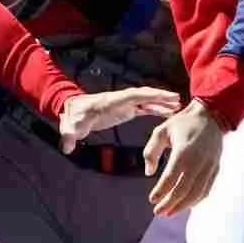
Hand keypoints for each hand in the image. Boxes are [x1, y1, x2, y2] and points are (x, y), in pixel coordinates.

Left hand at [59, 87, 183, 151]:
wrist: (72, 113)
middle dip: (160, 97)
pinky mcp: (125, 110)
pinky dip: (155, 109)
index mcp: (110, 101)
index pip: (132, 95)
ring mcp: (124, 104)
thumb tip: (66, 147)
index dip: (149, 95)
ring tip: (177, 107)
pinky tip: (167, 113)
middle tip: (177, 100)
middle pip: (143, 95)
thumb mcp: (70, 128)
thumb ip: (69, 136)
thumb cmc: (73, 118)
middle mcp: (120, 100)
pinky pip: (143, 108)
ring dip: (161, 103)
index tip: (164, 95)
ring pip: (146, 101)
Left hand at [144, 99, 224, 215]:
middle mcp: (198, 161)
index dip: (160, 191)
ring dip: (182, 206)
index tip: (151, 200)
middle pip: (183, 189)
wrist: (211, 116)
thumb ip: (151, 151)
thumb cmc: (182, 124)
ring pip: (197, 192)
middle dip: (170, 203)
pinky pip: (207, 189)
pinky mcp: (216, 168)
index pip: (170, 178)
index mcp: (183, 152)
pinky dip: (196, 200)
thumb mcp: (161, 132)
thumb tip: (149, 172)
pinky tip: (185, 205)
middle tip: (158, 212)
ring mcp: (209, 166)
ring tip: (169, 213)